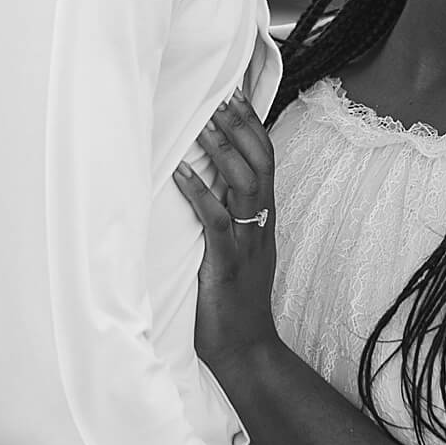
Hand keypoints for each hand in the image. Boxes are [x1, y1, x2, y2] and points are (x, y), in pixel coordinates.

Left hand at [173, 93, 278, 377]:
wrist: (245, 350)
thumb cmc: (232, 304)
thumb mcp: (234, 252)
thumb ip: (226, 219)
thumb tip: (201, 185)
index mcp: (262, 220)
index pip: (265, 160)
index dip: (252, 125)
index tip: (234, 94)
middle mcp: (260, 226)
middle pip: (261, 162)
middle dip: (241, 126)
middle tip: (220, 94)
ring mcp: (247, 243)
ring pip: (244, 185)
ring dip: (222, 150)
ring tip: (202, 121)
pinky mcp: (227, 263)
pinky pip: (217, 220)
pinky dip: (199, 193)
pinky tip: (180, 172)